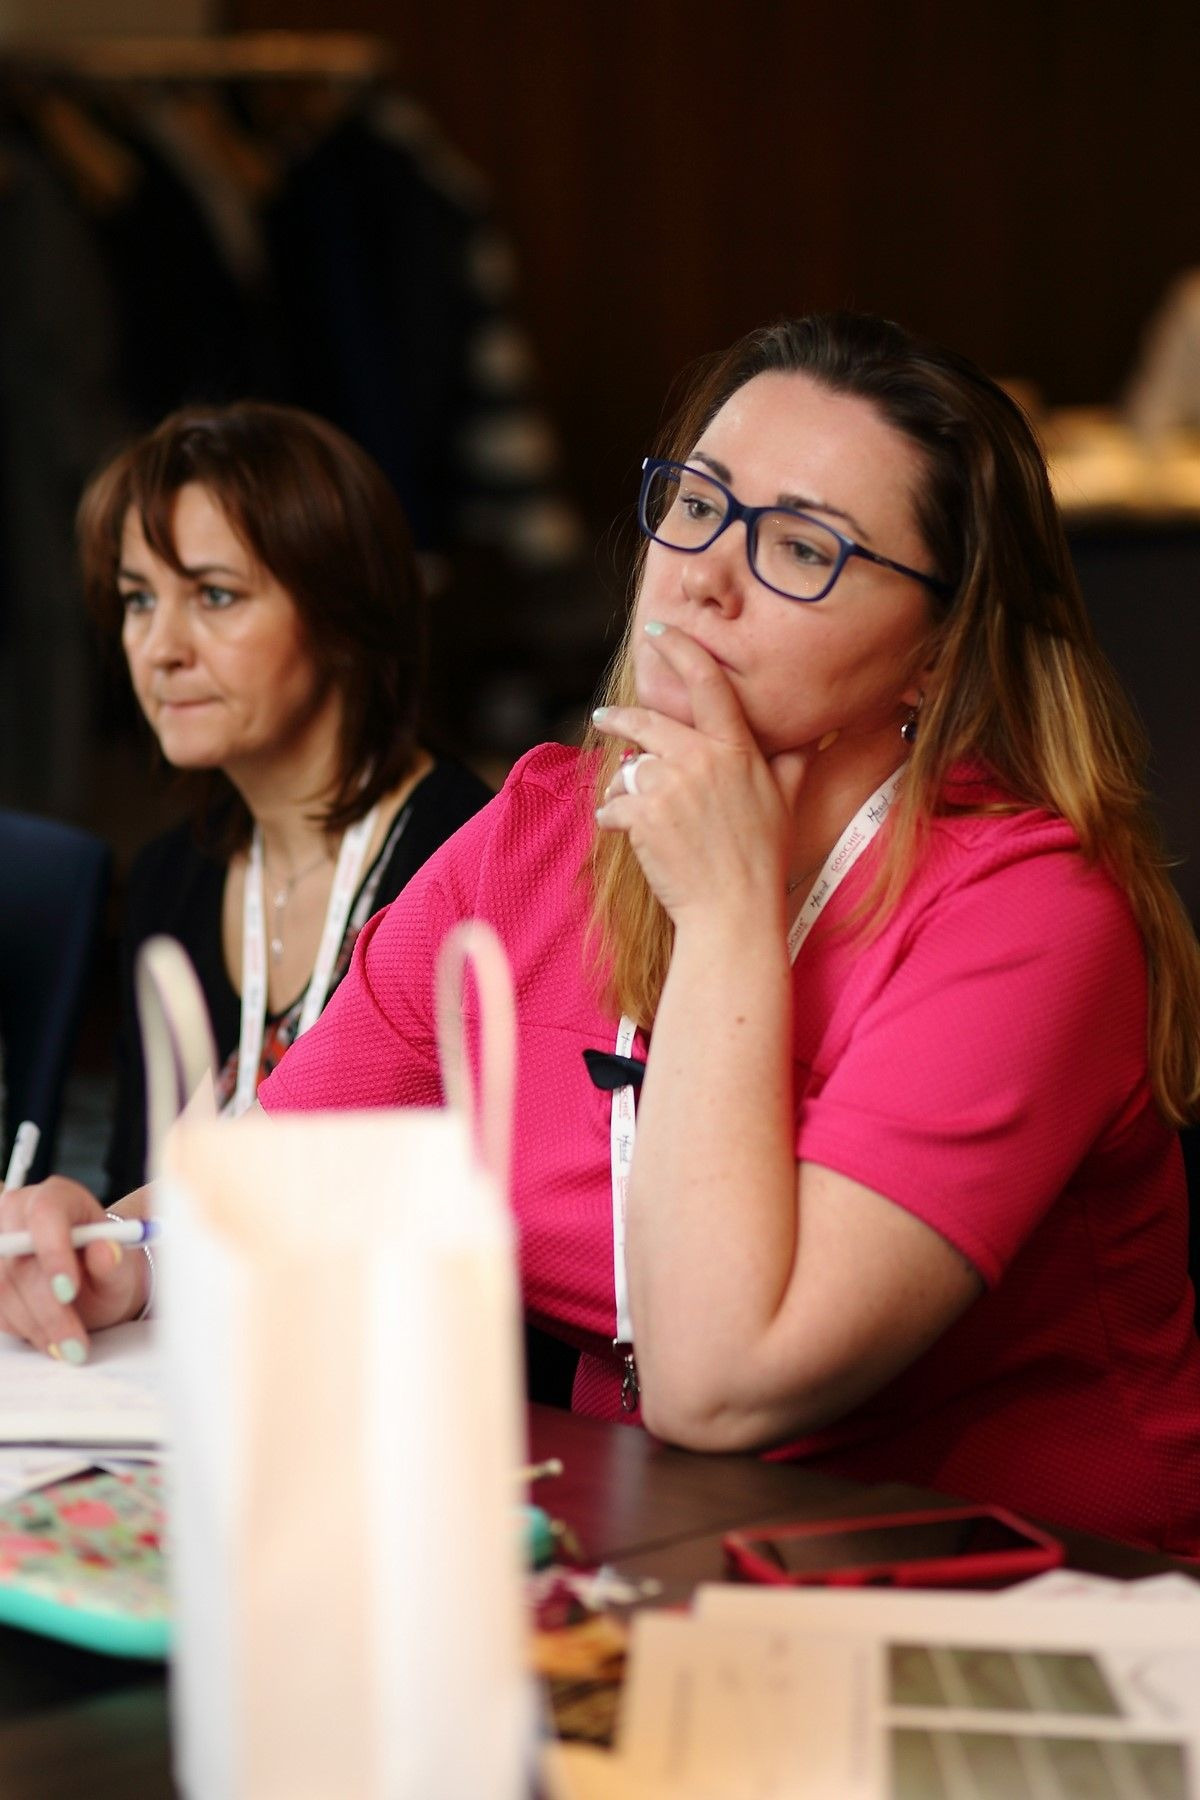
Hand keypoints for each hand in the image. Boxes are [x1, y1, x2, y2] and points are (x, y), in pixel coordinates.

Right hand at [0, 1177, 147, 1360]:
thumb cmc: (108, 1269)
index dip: (53, 1252)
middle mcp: (19, 1213)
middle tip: (75, 1343)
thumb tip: (106, 1250)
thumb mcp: (121, 1268)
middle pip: (19, 1261)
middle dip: (48, 1308)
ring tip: (69, 1346)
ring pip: (4, 1290)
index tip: (68, 1291)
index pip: (45, 1213)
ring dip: (37, 1326)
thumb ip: (114, 1262)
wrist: (92, 1283)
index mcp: (58, 1196)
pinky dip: (24, 1329)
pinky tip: (51, 1336)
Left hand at [593, 623, 809, 924]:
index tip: (657, 632)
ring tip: (632, 806)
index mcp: (737, 750)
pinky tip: (624, 832)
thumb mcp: (787, 802)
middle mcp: (702, 760)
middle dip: (620, 717)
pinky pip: (613, 804)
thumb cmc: (762, 858)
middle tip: (606, 717)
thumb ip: (793, 761)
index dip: (680, 649)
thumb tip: (814, 733)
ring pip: (629, 768)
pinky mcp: (642, 816)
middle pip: (647, 721)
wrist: (733, 911)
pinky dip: (613, 818)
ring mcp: (670, 787)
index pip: (707, 683)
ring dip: (625, 786)